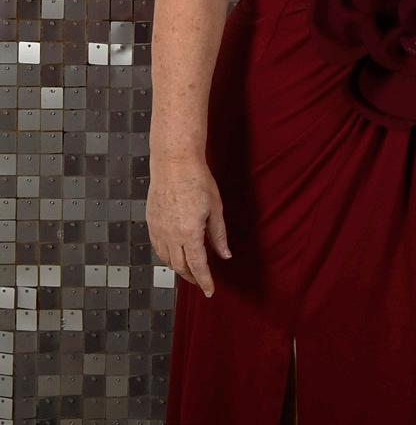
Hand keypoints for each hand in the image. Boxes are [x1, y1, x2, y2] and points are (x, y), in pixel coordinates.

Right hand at [146, 156, 230, 297]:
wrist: (174, 163)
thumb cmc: (199, 182)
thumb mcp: (215, 208)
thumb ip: (218, 235)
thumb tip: (225, 255)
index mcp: (189, 233)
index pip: (198, 265)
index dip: (204, 280)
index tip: (210, 291)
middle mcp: (171, 236)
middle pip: (180, 266)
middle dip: (192, 277)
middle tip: (202, 282)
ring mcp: (158, 230)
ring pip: (167, 259)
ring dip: (178, 268)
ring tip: (190, 271)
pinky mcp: (151, 223)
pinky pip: (157, 248)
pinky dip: (166, 257)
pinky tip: (174, 255)